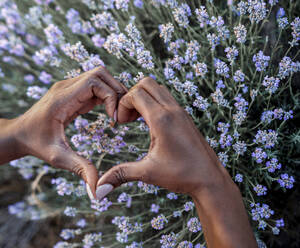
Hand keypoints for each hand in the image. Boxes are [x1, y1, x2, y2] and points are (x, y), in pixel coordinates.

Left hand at [13, 66, 126, 198]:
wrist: (19, 133)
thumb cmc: (36, 144)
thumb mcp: (58, 157)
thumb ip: (79, 168)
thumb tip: (97, 190)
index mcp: (62, 98)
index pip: (94, 81)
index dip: (110, 96)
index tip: (114, 119)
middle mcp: (66, 87)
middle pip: (100, 73)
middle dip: (116, 91)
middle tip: (121, 115)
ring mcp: (69, 87)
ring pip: (99, 77)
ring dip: (113, 92)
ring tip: (117, 115)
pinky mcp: (72, 92)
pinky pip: (95, 86)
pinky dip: (106, 96)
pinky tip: (109, 114)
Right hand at [96, 77, 231, 198]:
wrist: (210, 179)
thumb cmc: (182, 175)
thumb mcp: (148, 173)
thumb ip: (121, 175)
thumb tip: (98, 188)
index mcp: (162, 119)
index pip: (136, 93)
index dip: (122, 104)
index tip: (120, 123)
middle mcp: (172, 110)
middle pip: (146, 83)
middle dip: (131, 96)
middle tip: (127, 118)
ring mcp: (180, 111)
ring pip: (157, 87)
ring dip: (143, 97)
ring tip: (136, 120)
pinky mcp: (185, 116)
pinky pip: (166, 97)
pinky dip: (153, 102)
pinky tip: (150, 124)